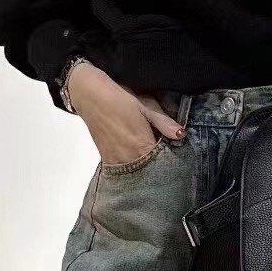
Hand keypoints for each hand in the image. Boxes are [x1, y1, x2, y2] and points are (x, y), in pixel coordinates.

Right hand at [67, 62, 184, 163]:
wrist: (90, 96)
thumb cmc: (119, 98)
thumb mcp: (146, 106)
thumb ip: (164, 123)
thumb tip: (181, 135)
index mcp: (141, 145)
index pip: (164, 163)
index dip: (173, 160)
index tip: (178, 154)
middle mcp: (128, 158)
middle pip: (152, 172)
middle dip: (161, 167)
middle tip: (168, 157)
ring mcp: (116, 162)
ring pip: (138, 174)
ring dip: (148, 169)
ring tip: (153, 157)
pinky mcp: (107, 161)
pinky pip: (125, 172)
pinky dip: (134, 168)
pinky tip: (138, 158)